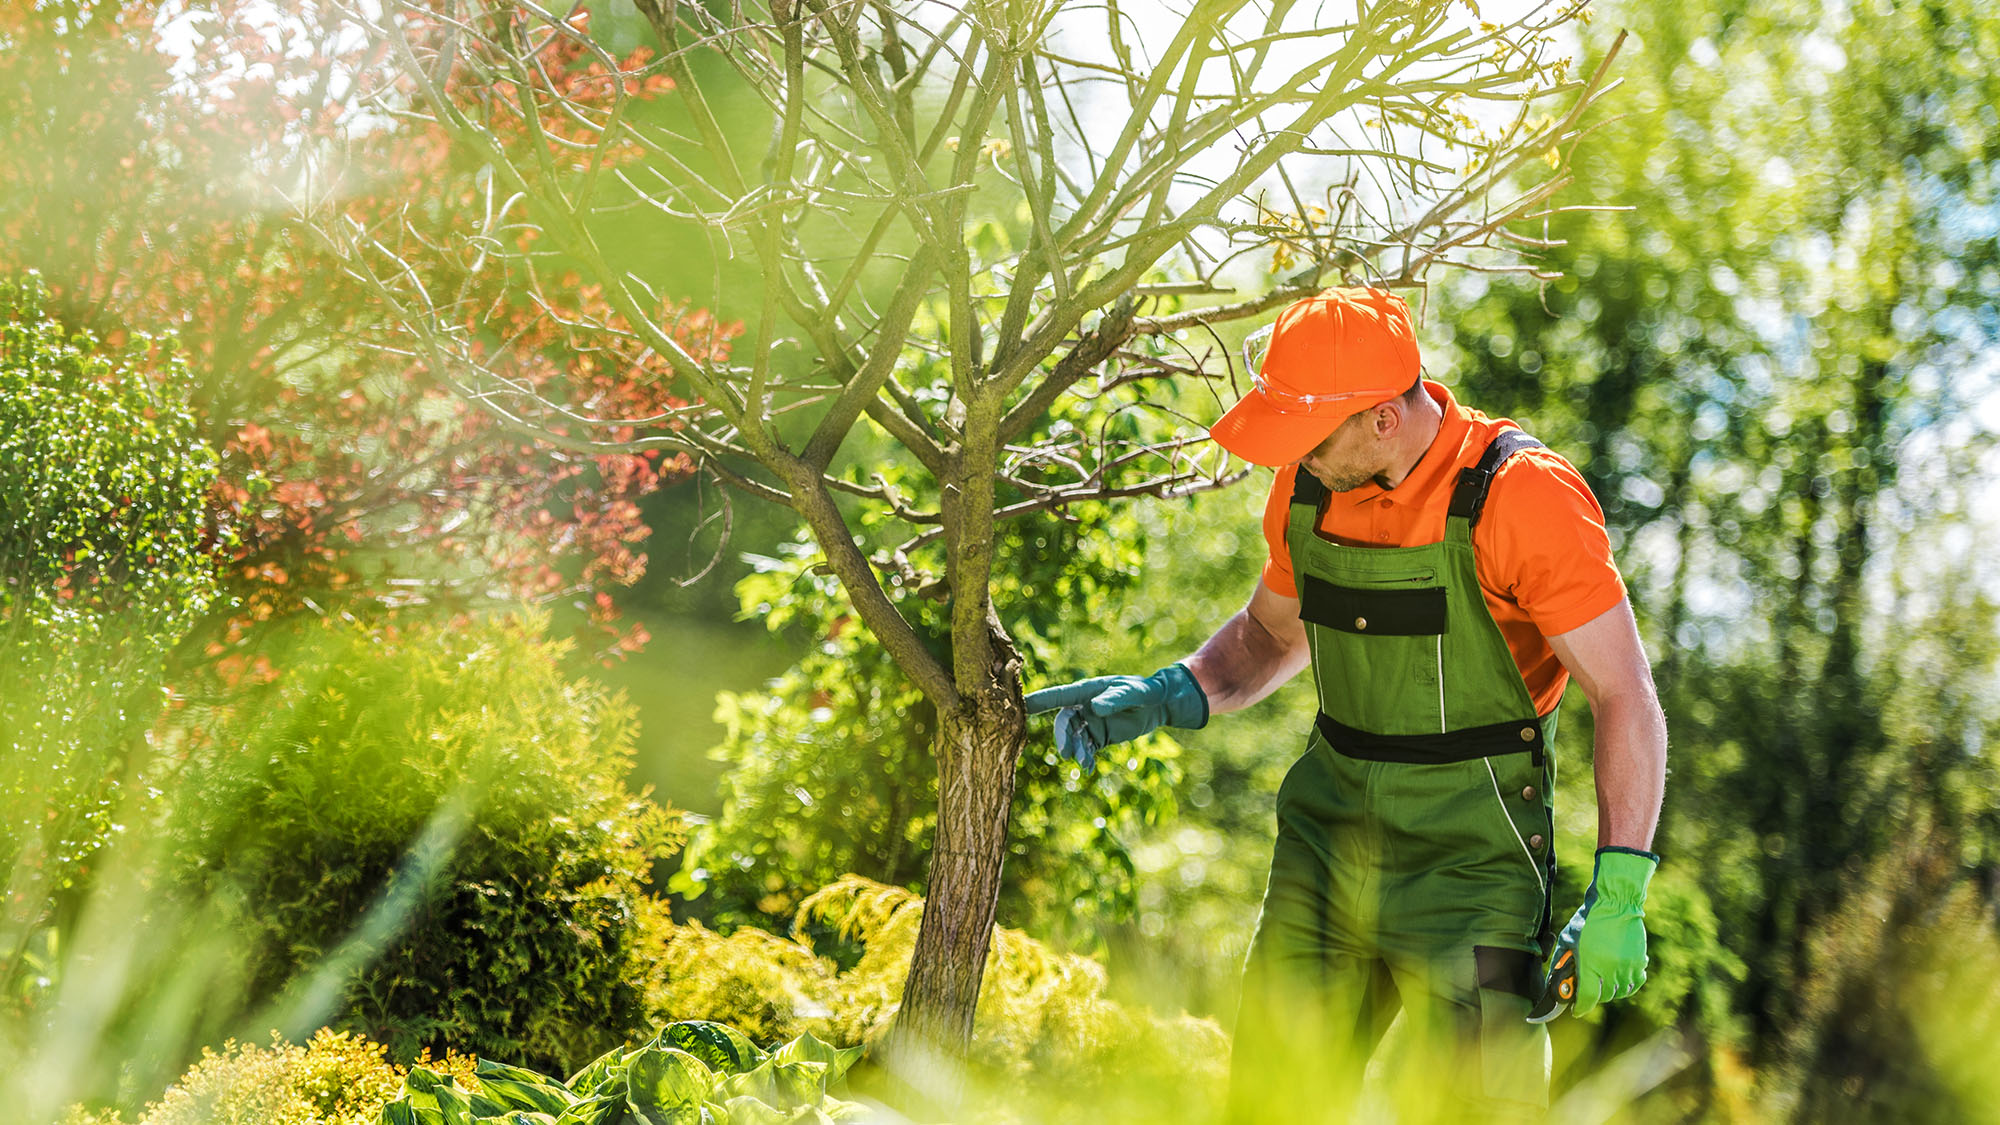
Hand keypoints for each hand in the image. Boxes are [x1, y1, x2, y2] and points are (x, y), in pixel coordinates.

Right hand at [1023, 664, 1208, 769]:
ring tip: (1083, 761)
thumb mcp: (1132, 693)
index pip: (1058, 696)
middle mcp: (1083, 707)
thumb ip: (1114, 699)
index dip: (1038, 701)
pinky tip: (1088, 767)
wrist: (1158, 705)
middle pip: (1064, 722)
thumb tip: (1094, 708)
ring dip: (1076, 750)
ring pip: (1074, 738)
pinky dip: (1085, 757)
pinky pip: (1086, 748)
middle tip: (1066, 752)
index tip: (1020, 706)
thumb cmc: (1144, 691)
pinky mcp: (1099, 737)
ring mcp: (1090, 723)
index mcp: (1086, 691)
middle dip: (1062, 736)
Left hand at [1554, 847, 1658, 1016]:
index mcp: (1590, 964)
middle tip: (1588, 989)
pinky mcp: (1640, 962)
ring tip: (1602, 980)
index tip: (1576, 1010)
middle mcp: (1610, 969)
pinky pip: (1635, 983)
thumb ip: (1562, 962)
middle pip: (1603, 997)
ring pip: (1619, 992)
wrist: (1616, 903)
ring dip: (1610, 991)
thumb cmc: (1587, 920)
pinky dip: (1627, 984)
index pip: (1587, 998)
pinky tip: (1619, 977)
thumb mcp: (1568, 939)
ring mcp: (1627, 966)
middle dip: (1593, 996)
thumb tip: (1555, 982)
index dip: (1581, 1008)